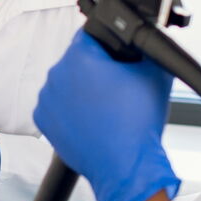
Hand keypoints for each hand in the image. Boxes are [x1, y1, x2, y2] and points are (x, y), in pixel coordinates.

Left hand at [34, 30, 179, 200]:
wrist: (125, 166)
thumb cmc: (137, 123)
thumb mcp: (156, 72)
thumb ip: (150, 45)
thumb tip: (149, 37)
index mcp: (79, 56)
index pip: (92, 34)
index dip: (110, 45)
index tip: (120, 61)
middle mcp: (56, 74)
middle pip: (79, 59)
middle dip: (97, 68)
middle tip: (118, 87)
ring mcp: (47, 99)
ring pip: (68, 82)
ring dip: (83, 88)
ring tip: (107, 107)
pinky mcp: (43, 120)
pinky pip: (58, 104)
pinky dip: (72, 108)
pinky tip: (93, 118)